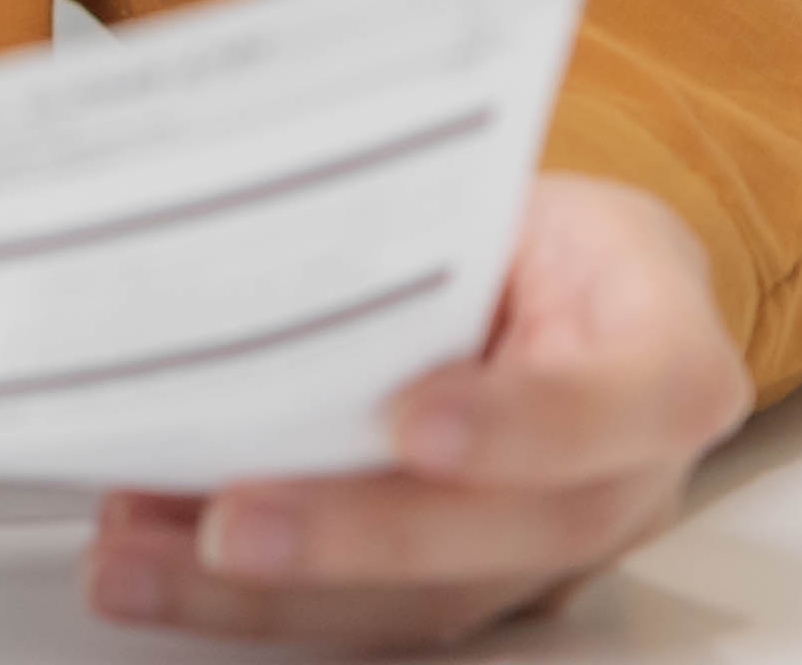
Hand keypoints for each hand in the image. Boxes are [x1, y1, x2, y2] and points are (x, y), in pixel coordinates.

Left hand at [86, 172, 749, 648]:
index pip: (630, 400)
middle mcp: (623, 476)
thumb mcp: (500, 186)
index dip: (524, 424)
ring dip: (268, 595)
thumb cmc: (519, 219)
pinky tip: (155, 565)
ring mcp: (548, 550)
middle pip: (514, 532)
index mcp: (662, 349)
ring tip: (140, 562)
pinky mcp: (467, 587)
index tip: (411, 420)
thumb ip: (421, 226)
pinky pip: (364, 615)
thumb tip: (250, 226)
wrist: (548, 272)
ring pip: (427, 602)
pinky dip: (249, 597)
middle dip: (356, 538)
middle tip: (230, 525)